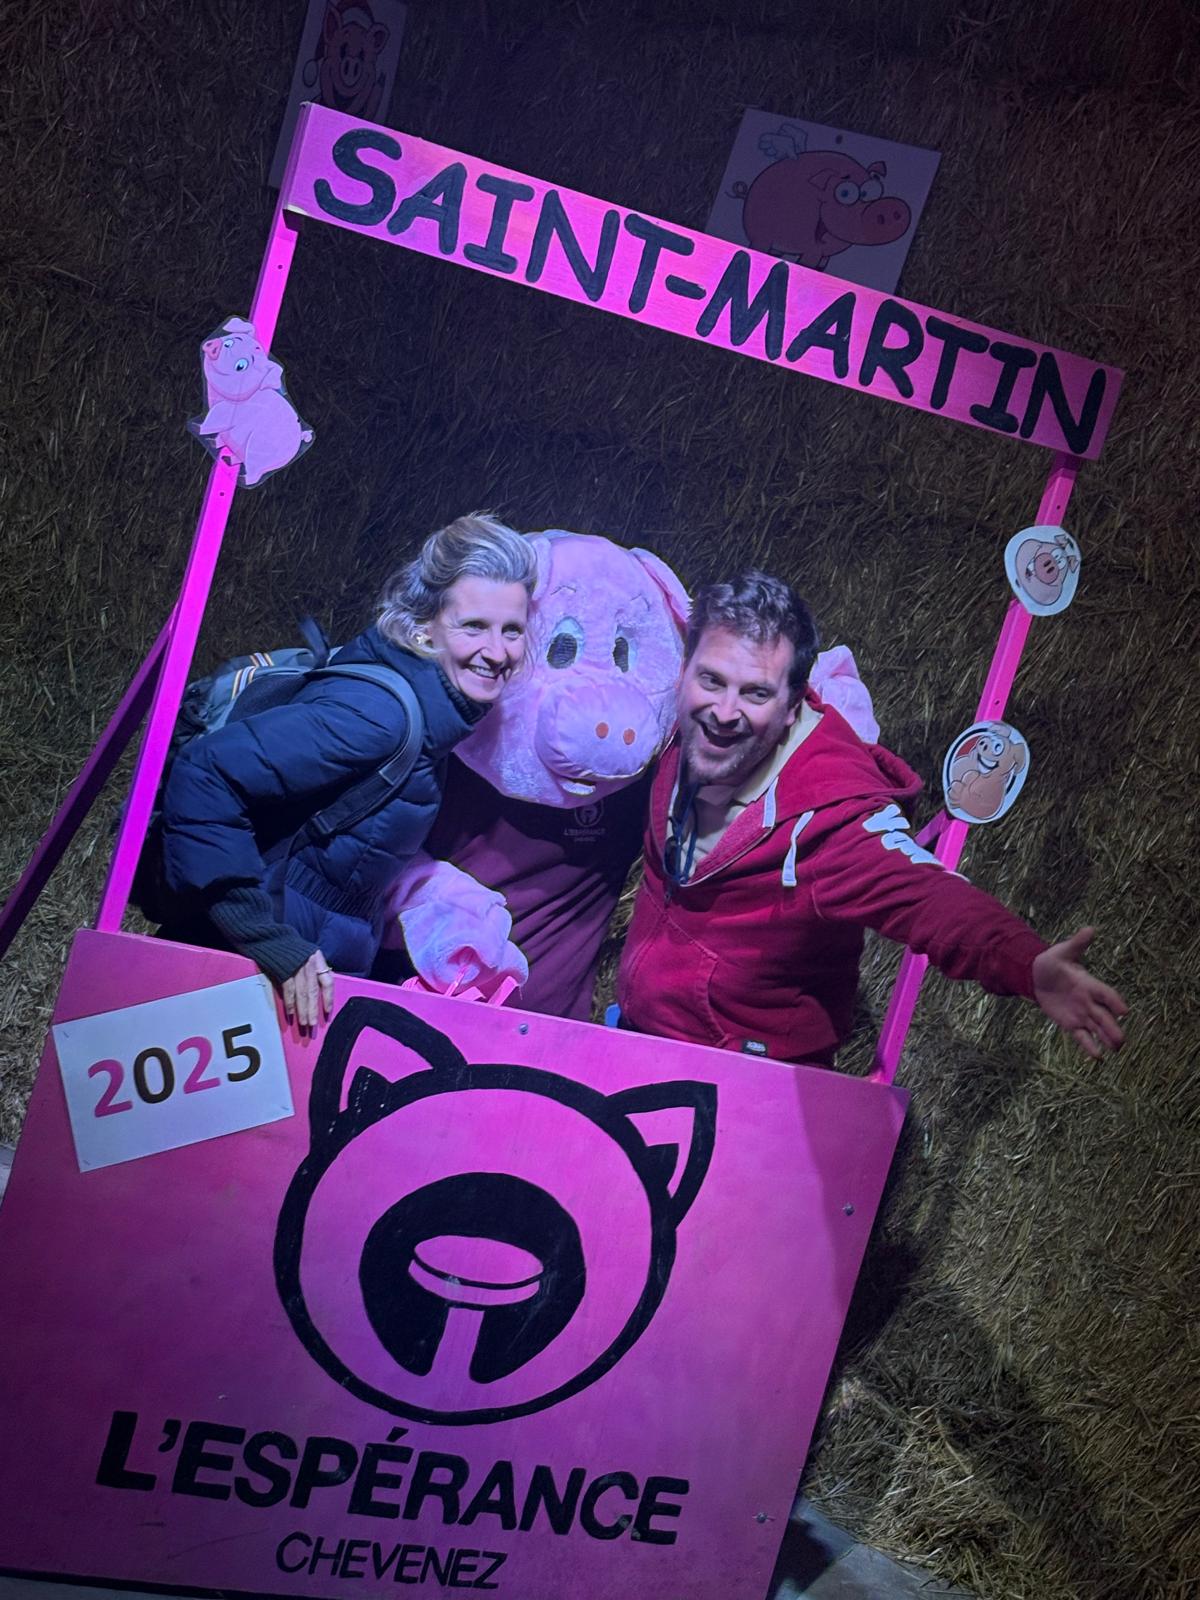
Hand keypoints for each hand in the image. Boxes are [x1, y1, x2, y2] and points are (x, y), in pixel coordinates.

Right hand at [281, 950, 334, 1030]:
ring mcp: (296, 967)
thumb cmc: (288, 948)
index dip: (328, 997)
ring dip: (302, 1010)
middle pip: (314, 991)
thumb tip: (317, 990)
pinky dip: (290, 1002)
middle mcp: (309, 963)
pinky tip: (290, 1013)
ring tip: (303, 1022)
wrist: (270, 936)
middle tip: (312, 1024)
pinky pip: (289, 990)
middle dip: (313, 1009)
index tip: (327, 1011)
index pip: (327, 981)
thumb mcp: (306, 955)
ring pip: (302, 993)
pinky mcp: (283, 970)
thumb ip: (313, 969)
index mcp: (317, 959)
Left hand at [1031, 927, 1127, 1059]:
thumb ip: (1076, 944)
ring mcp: (1082, 1014)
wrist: (1036, 976)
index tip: (1124, 1011)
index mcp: (1089, 984)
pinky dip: (1089, 1046)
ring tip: (1117, 1050)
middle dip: (1113, 1028)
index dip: (1114, 1001)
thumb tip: (1090, 929)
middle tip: (1122, 1041)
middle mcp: (1089, 1001)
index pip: (1105, 993)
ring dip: (1107, 1039)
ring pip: (1097, 1029)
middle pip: (1104, 1016)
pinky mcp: (1071, 1024)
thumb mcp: (1062, 952)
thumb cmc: (1053, 962)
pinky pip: (1082, 1037)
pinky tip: (1098, 1057)